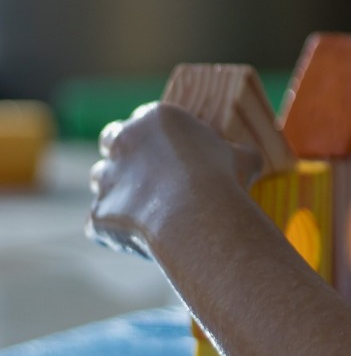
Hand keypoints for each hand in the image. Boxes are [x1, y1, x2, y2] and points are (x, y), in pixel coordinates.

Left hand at [87, 103, 262, 258]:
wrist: (198, 216)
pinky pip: (102, 221)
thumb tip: (246, 160)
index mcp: (156, 118)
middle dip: (124, 155)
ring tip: (150, 209)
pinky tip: (146, 238)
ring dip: (120, 189)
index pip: (143, 118)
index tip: (167, 152)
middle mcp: (123, 140)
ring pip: (102, 178)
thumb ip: (235, 153)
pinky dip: (118, 229)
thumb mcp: (244, 157)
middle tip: (148, 176)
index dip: (153, 136)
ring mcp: (107, 177)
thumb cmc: (224, 179)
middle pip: (111, 140)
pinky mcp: (99, 212)